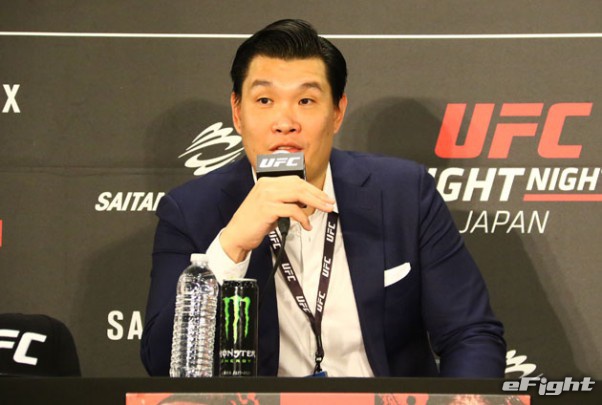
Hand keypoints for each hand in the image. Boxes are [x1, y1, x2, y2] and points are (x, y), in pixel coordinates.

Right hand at [219, 176, 334, 261]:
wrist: (236, 235)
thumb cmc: (254, 223)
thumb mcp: (270, 206)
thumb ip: (285, 200)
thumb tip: (306, 201)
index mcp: (267, 182)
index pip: (295, 180)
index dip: (312, 188)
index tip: (324, 197)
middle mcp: (266, 185)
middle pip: (299, 185)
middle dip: (317, 194)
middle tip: (329, 203)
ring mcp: (266, 196)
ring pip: (298, 195)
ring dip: (315, 203)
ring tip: (325, 210)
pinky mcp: (267, 208)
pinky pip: (292, 210)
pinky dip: (303, 218)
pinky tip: (306, 226)